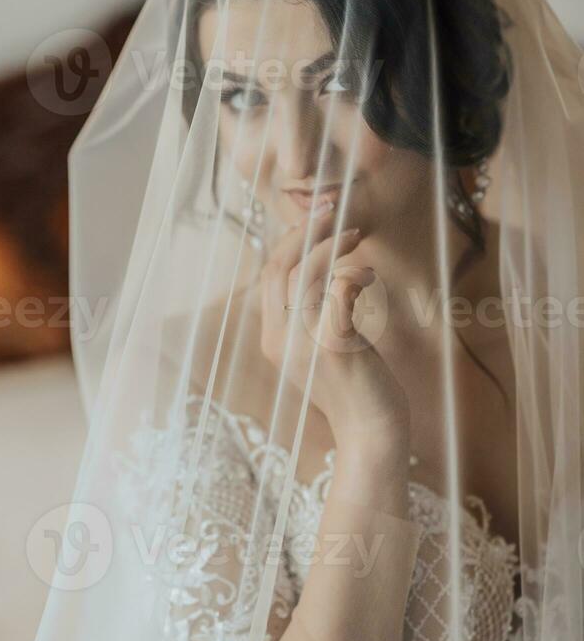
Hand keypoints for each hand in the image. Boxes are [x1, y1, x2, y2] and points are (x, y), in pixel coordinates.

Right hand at [259, 204, 409, 450]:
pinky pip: (336, 290)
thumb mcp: (321, 350)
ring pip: (305, 273)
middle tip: (334, 208)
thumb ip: (313, 317)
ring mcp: (303, 343)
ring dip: (331, 243)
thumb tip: (325, 273)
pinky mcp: (333, 345)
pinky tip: (367, 272)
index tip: (316, 220)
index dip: (290, 241)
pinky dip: (351, 272)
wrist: (371, 432)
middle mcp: (279, 341)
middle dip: (306, 230)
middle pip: (279, 267)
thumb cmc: (355, 388)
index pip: (269, 275)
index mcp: (272, 339)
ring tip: (355, 232)